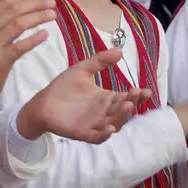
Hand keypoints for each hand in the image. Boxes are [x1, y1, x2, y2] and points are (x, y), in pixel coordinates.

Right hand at [0, 0, 55, 104]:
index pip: (5, 1)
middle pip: (14, 10)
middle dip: (35, 4)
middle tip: (51, 2)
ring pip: (19, 24)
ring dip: (38, 17)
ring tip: (53, 15)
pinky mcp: (1, 60)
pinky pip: (21, 46)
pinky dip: (34, 39)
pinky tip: (45, 34)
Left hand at [17, 48, 151, 142]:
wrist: (42, 102)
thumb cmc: (63, 87)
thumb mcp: (83, 69)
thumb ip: (100, 61)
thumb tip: (120, 50)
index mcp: (107, 99)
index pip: (126, 98)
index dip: (137, 96)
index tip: (145, 90)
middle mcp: (104, 113)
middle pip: (123, 111)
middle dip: (132, 103)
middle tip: (135, 94)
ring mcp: (94, 124)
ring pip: (114, 124)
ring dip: (122, 117)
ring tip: (127, 106)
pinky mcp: (82, 133)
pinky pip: (96, 137)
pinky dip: (104, 135)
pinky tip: (110, 129)